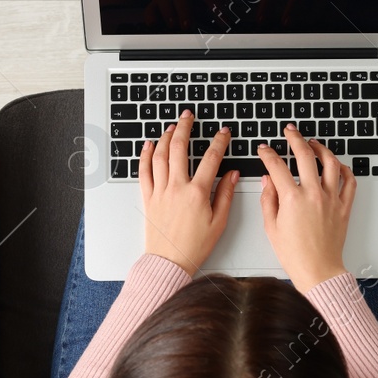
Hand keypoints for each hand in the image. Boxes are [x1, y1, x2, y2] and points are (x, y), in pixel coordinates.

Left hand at [140, 110, 239, 273]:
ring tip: (172, 126)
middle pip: (180, 148)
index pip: (211, 159)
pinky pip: (144, 171)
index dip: (219, 142)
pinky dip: (146, 155)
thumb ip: (225, 195)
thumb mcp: (218, 222)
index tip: (223, 133)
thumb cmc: (194, 246)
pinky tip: (150, 145)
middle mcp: (177, 188)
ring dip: (166, 137)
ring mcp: (160, 191)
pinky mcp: (149, 197)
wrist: (169, 261)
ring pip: (161, 155)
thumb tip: (232, 175)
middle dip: (185, 128)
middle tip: (189, 116)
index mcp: (197, 193)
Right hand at [257, 124, 353, 291]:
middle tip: (290, 131)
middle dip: (295, 138)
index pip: (277, 166)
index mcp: (292, 199)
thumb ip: (268, 199)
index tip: (264, 150)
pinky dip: (344, 169)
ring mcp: (331, 199)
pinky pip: (349, 181)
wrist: (318, 270)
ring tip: (313, 143)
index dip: (268, 154)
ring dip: (321, 148)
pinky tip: (336, 164)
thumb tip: (267, 180)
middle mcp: (314, 194)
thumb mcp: (271, 227)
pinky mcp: (343, 207)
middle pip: (305, 155)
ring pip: (330, 163)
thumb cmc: (294, 254)